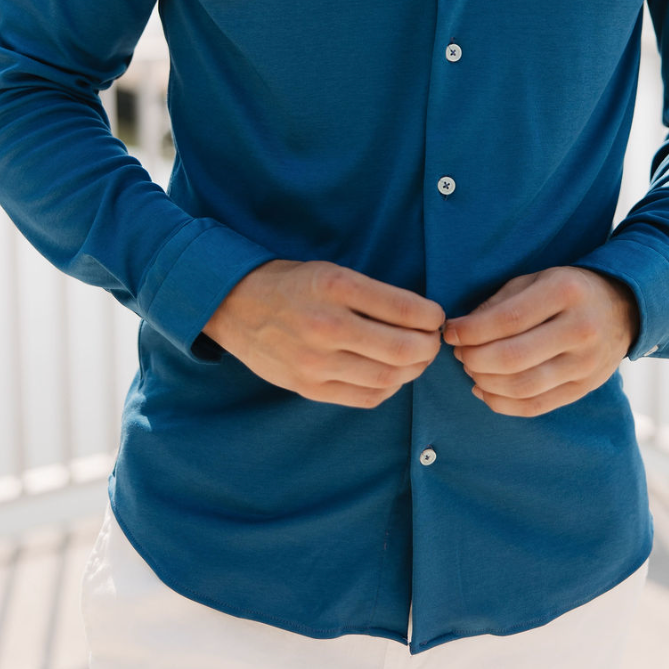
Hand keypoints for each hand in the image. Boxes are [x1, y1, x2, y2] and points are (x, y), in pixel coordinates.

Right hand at [202, 259, 445, 408]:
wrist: (233, 305)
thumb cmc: (290, 284)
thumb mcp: (330, 272)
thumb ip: (371, 295)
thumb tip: (420, 318)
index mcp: (335, 286)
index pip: (405, 310)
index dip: (431, 316)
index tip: (435, 317)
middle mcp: (327, 325)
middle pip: (403, 349)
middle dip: (429, 347)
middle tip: (432, 341)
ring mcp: (316, 361)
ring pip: (389, 377)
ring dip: (413, 370)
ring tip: (415, 359)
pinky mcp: (308, 387)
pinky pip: (366, 397)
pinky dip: (389, 388)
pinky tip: (391, 375)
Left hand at [441, 266, 639, 416]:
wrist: (624, 309)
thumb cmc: (568, 290)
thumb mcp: (537, 279)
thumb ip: (500, 302)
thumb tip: (462, 330)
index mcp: (565, 292)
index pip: (508, 319)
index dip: (471, 331)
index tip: (450, 332)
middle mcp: (580, 329)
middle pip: (513, 357)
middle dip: (475, 358)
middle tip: (460, 353)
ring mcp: (586, 364)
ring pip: (523, 386)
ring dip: (486, 382)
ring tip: (471, 369)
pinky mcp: (585, 388)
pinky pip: (537, 406)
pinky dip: (503, 404)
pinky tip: (485, 390)